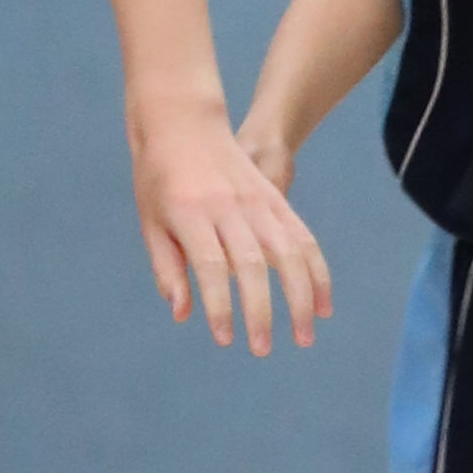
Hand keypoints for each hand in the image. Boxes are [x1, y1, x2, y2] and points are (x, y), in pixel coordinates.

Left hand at [135, 110, 331, 356]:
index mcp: (190, 212)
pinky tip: (322, 305)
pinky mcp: (276, 199)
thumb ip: (168, 267)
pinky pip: (303, 238)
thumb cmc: (159, 179)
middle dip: (260, 310)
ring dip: (299, 297)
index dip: (219, 304)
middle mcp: (228, 206)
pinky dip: (316, 272)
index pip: (210, 266)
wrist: (185, 123)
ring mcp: (257, 201)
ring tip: (303, 337)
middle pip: (252, 264)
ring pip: (288, 252)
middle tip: (261, 348)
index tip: (225, 338)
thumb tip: (184, 314)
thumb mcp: (150, 221)